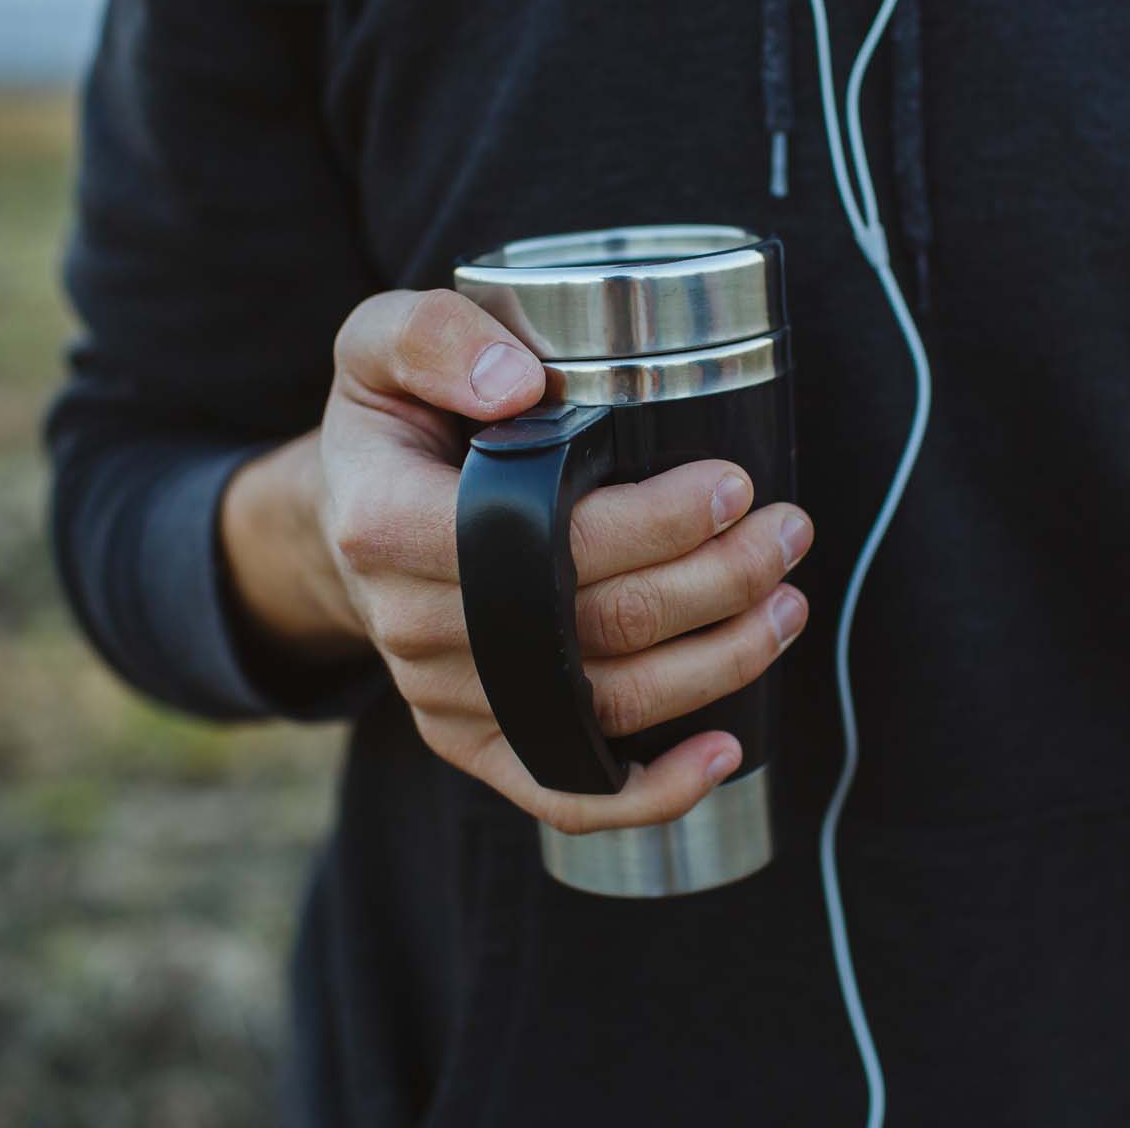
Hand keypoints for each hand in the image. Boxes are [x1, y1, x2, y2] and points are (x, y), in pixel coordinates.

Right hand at [312, 290, 810, 832]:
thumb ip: (435, 336)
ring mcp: (445, 698)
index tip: (735, 483)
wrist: (342, 518)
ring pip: (605, 705)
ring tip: (786, 603)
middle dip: (719, 580)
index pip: (546, 539)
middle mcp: (414, 625)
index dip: (658, 521)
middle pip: (598, 625)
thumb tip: (516, 382)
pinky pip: (561, 792)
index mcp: (388, 524)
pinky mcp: (473, 744)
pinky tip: (724, 753)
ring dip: (720, 662)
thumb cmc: (392, 425)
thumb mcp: (380, 343)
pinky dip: (651, 793)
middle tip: (787, 531)